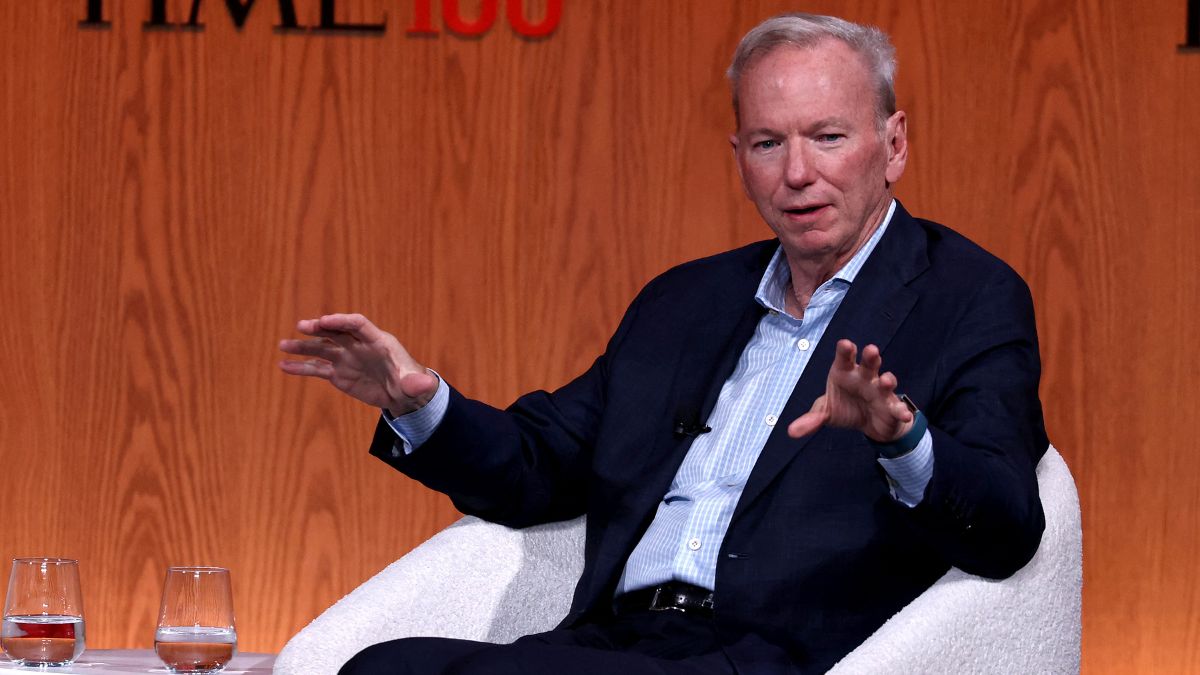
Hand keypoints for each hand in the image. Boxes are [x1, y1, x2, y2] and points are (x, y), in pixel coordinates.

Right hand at [278, 313, 437, 414]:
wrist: (400, 394)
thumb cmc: (409, 382)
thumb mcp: (414, 384)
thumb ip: (416, 383)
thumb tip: (427, 385)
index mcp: (377, 341)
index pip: (358, 324)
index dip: (342, 321)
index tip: (325, 321)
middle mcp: (358, 345)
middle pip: (336, 332)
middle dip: (320, 328)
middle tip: (302, 326)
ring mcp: (346, 358)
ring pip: (321, 348)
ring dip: (303, 346)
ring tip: (283, 345)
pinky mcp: (338, 373)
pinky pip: (316, 368)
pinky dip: (301, 367)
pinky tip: (284, 366)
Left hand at [787, 339, 913, 441]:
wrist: (868, 424)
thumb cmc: (845, 407)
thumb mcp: (826, 412)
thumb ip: (811, 419)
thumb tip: (791, 431)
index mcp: (845, 373)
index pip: (844, 359)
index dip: (845, 351)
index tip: (845, 344)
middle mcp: (864, 378)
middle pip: (868, 364)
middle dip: (870, 357)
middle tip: (871, 350)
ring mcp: (880, 391)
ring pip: (886, 381)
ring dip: (887, 380)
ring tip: (885, 380)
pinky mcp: (891, 407)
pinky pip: (897, 407)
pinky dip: (901, 410)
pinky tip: (903, 414)